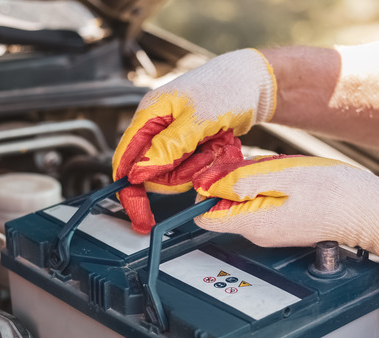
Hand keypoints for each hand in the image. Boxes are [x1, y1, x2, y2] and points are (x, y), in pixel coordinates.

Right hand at [112, 49, 276, 232]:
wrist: (253, 82)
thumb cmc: (226, 87)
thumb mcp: (197, 119)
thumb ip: (167, 147)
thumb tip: (139, 172)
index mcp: (148, 115)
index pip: (125, 160)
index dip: (130, 190)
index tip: (141, 216)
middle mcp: (156, 128)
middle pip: (153, 173)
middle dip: (180, 173)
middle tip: (204, 154)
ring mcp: (173, 138)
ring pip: (175, 174)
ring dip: (199, 166)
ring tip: (216, 144)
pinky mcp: (189, 145)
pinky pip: (192, 168)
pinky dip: (209, 162)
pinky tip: (220, 144)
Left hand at [192, 155, 378, 259]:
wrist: (371, 211)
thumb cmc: (336, 192)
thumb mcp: (284, 176)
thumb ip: (241, 181)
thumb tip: (207, 184)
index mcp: (253, 223)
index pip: (204, 215)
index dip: (206, 189)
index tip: (221, 170)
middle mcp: (257, 233)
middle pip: (224, 204)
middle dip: (234, 179)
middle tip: (262, 165)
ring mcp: (270, 231)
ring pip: (244, 199)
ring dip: (255, 179)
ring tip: (283, 172)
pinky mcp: (282, 223)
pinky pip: (263, 200)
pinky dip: (270, 185)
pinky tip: (291, 178)